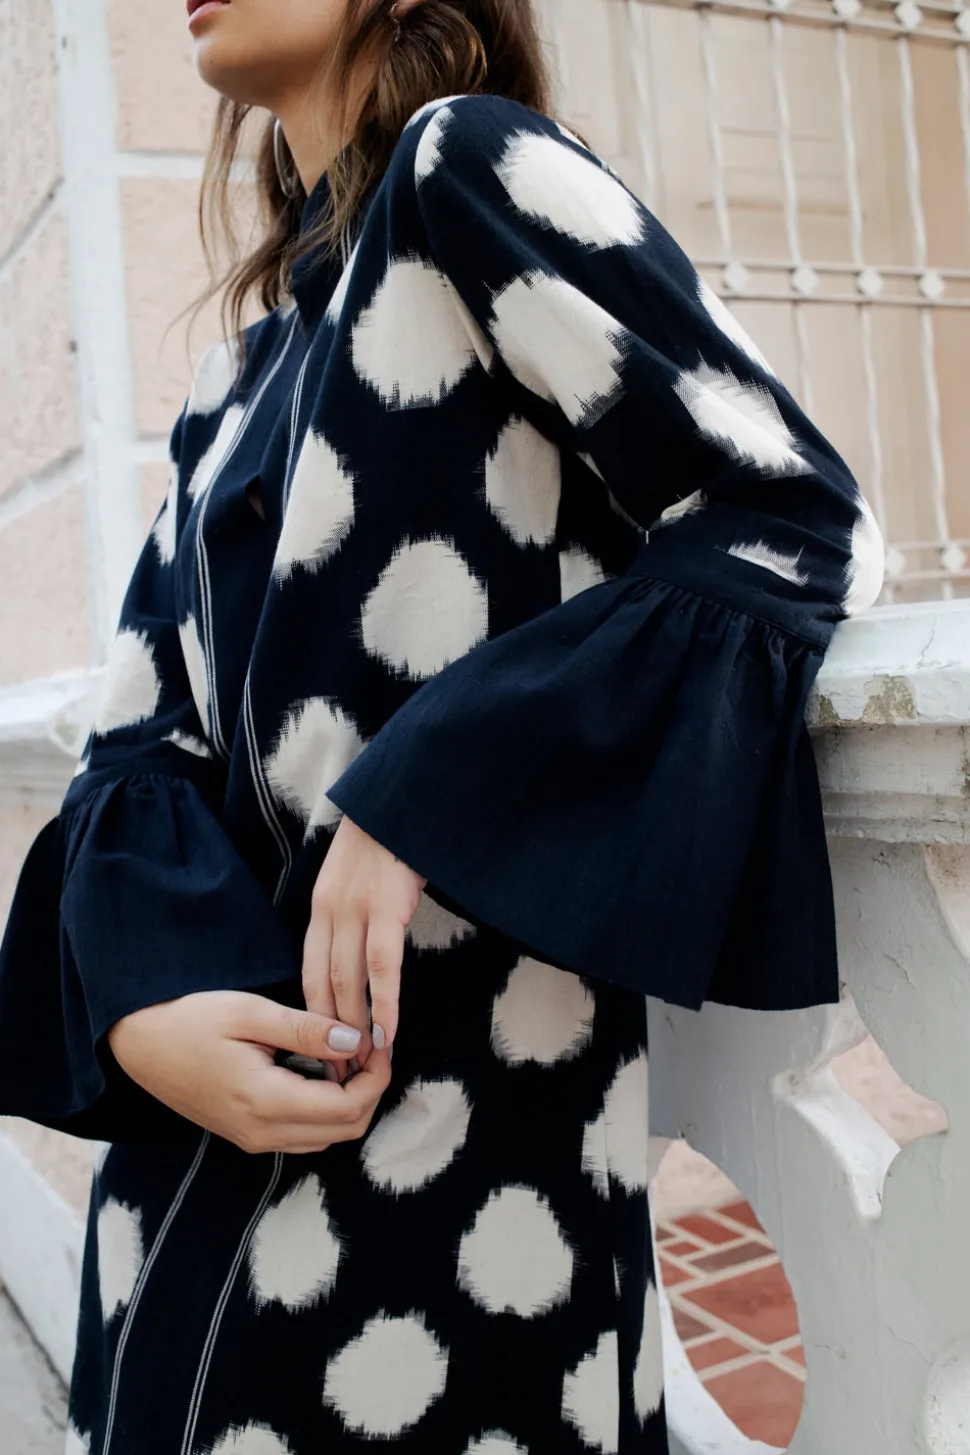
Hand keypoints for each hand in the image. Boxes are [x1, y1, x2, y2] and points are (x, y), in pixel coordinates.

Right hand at [106, 990, 391, 1153]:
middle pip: (346, 1129)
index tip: (380, 1039)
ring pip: (328, 1137)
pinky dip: (326, 1109)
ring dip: (350, 1101)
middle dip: (370, 1089)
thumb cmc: (189, 1018)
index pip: (348, 1108)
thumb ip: (306, 1030)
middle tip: (371, 1045)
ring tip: (348, 1054)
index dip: (377, 1076)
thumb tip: (357, 1042)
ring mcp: (253, 1139)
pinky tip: (321, 1071)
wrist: (137, 1043)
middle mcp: (262, 1133)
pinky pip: (305, 1135)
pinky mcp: (247, 1135)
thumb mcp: (249, 1012)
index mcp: (266, 1102)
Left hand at [303, 815, 426, 1065]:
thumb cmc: (387, 839)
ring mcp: (357, 911)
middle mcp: (330, 913)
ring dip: (357, 1029)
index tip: (322, 1052)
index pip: (309, 974)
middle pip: (324, 987)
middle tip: (340, 1076)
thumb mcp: (354, 877)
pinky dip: (385, 1004)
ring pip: (350, 983)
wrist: (401, 797)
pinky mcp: (387, 908)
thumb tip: (360, 955)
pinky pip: (383, 967)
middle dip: (331, 1036)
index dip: (315, 1017)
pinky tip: (389, 1032)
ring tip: (365, 1066)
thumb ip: (351, 914)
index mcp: (320, 908)